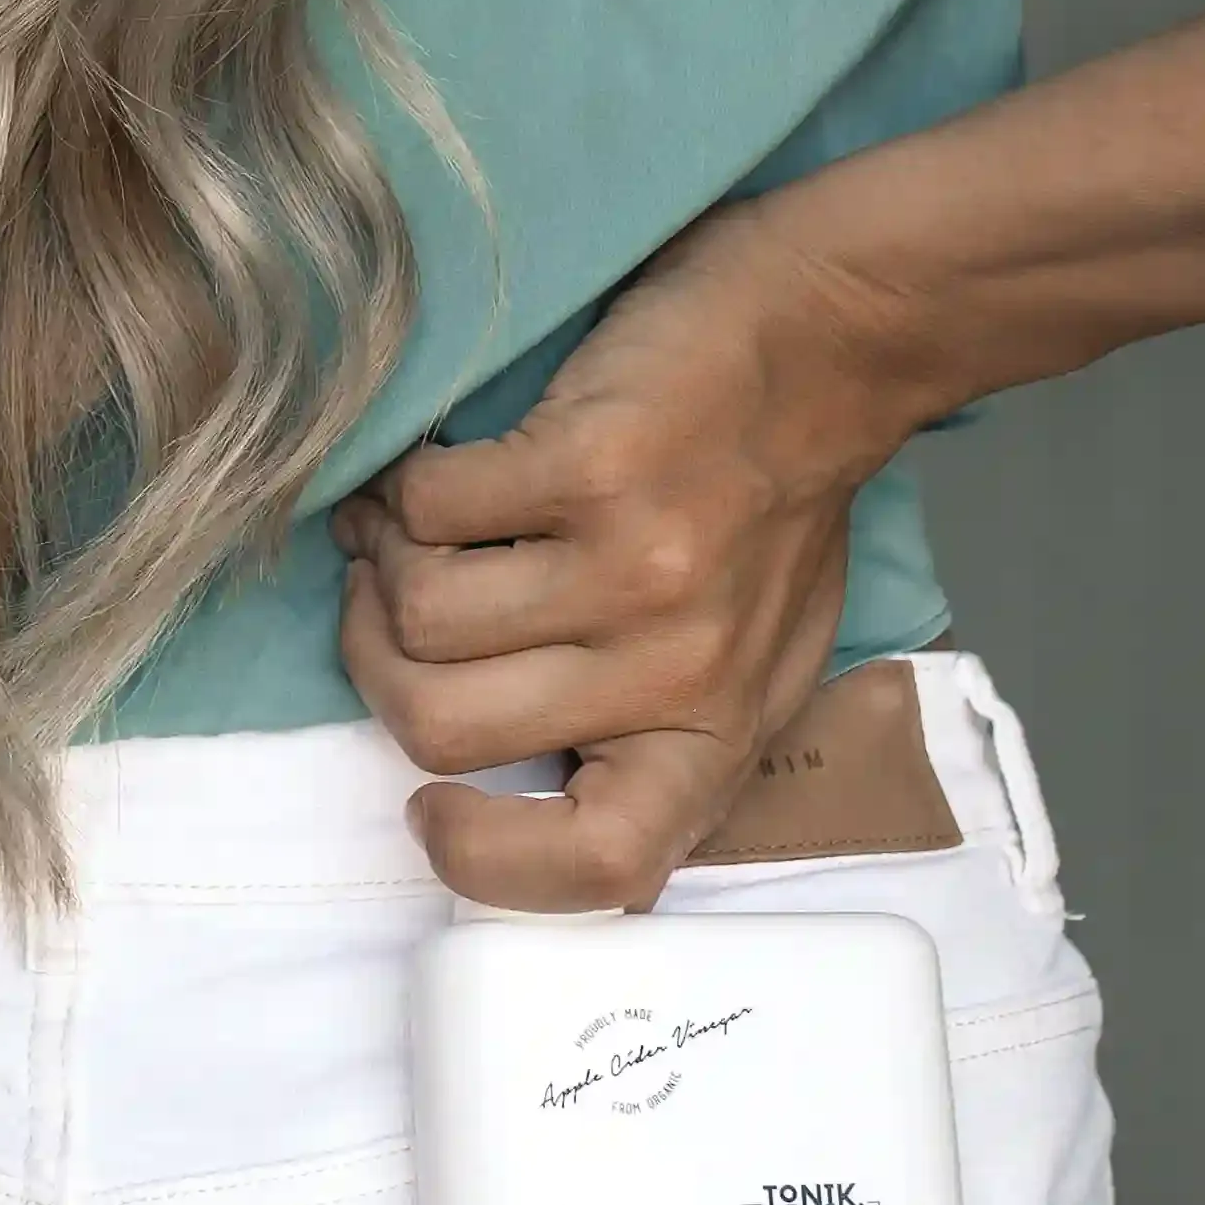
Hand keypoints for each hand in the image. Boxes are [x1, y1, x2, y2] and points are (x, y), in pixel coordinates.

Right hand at [330, 196, 916, 909]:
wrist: (825, 336)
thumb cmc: (768, 501)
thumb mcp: (742, 652)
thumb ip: (637, 724)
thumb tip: (461, 768)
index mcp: (716, 735)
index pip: (604, 868)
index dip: (489, 866)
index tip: (429, 808)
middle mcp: (679, 672)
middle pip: (442, 727)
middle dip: (379, 658)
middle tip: (390, 599)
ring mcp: (636, 572)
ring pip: (419, 615)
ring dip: (387, 562)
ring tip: (420, 521)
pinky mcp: (594, 470)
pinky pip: (426, 509)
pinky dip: (405, 486)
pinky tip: (436, 465)